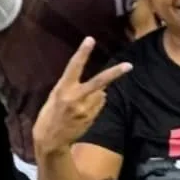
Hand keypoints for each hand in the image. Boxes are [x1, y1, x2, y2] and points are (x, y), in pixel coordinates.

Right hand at [33, 35, 131, 157]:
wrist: (51, 140)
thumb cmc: (49, 115)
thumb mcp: (54, 97)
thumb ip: (72, 88)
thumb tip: (97, 87)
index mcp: (62, 89)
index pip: (74, 67)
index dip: (83, 53)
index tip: (90, 39)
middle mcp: (76, 98)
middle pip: (99, 82)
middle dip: (115, 73)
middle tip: (129, 65)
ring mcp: (86, 109)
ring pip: (101, 94)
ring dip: (97, 94)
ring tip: (81, 103)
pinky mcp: (92, 118)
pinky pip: (100, 105)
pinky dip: (96, 104)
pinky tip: (84, 111)